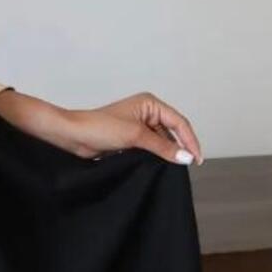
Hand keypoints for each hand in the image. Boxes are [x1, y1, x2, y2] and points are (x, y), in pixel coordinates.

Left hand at [61, 92, 204, 166]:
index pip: (179, 122)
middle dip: (182, 146)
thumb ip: (163, 147)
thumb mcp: (135, 136)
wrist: (74, 135)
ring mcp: (139, 125)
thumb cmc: (99, 127)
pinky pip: (153, 146)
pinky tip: (161, 166)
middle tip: (189, 166)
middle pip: (174, 131)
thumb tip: (186, 156)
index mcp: (150, 103)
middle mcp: (147, 111)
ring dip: (169, 152)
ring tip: (174, 168)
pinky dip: (158, 156)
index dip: (191, 140)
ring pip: (164, 140)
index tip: (197, 159)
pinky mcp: (132, 137)